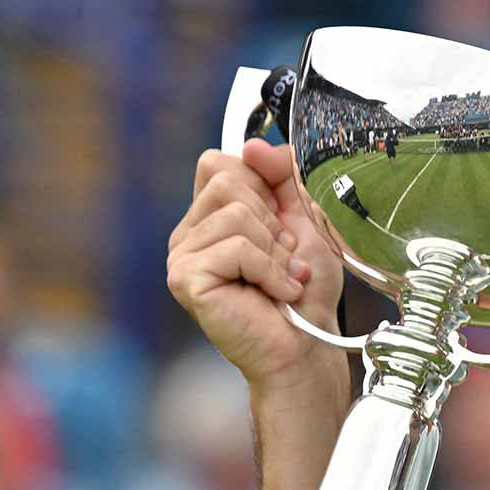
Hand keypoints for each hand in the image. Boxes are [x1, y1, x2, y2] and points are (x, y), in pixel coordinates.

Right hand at [167, 139, 345, 387]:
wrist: (308, 343)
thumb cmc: (305, 289)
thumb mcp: (304, 217)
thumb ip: (282, 175)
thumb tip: (253, 145)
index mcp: (209, 215)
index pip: (220, 162)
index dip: (263, 187)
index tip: (283, 226)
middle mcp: (188, 232)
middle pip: (228, 181)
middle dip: (272, 220)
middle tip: (284, 258)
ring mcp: (181, 255)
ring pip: (235, 213)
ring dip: (275, 250)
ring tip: (282, 279)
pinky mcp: (185, 278)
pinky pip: (236, 247)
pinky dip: (269, 270)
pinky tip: (275, 293)